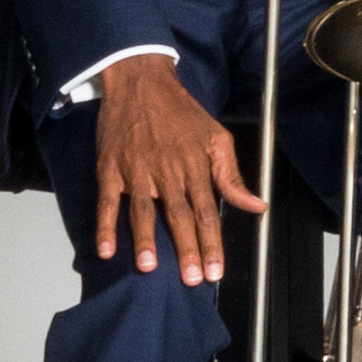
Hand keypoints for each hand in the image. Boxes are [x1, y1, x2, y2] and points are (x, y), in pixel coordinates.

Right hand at [83, 54, 255, 285]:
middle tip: (191, 279)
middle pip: (179, 216)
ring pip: (143, 211)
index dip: (212, 243)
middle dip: (187, 249)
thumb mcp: (216, 137)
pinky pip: (108, 201)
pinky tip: (106, 250)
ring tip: (150, 268)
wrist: (142, 82)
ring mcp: (136, 170)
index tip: (215, 271)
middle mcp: (167, 171)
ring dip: (146, 240)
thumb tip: (256, 204)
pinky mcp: (110, 168)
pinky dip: (105, 225)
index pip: (207, 212)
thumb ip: (232, 176)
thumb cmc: (181, 112)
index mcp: (194, 166)